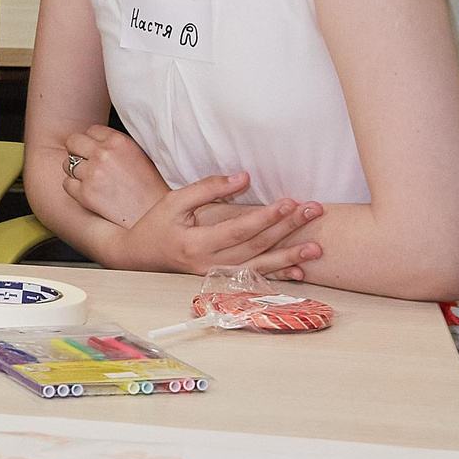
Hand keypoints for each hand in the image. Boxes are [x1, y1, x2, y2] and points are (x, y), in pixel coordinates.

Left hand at [62, 125, 170, 229]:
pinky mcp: (85, 194)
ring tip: (92, 181)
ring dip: (75, 171)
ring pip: (67, 164)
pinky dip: (74, 188)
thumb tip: (95, 139)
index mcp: (118, 141)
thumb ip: (116, 144)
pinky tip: (89, 193)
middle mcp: (103, 154)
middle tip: (88, 164)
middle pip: (73, 142)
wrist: (154, 215)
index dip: (92, 142)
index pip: (91, 130)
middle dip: (78, 152)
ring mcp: (92, 174)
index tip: (97, 152)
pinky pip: (66, 183)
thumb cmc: (151, 188)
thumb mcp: (139, 154)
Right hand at [108, 173, 323, 279]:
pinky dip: (280, 276)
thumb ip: (208, 188)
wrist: (142, 255)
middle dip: (287, 229)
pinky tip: (300, 271)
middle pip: (256, 246)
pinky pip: (257, 278)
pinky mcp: (225, 280)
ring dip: (291, 256)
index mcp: (196, 243)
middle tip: (313, 212)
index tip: (289, 202)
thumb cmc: (158, 224)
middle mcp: (211, 264)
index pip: (239, 230)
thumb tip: (243, 177)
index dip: (265, 217)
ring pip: (261, 266)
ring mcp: (219, 276)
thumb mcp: (175, 200)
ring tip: (316, 247)